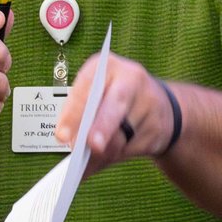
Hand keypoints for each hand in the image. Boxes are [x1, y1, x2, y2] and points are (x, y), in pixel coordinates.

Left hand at [55, 50, 176, 171]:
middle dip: (101, 127)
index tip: (62, 135)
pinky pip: (134, 147)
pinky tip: (116, 152)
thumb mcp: (96, 97)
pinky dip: (120, 155)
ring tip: (94, 154)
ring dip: (106, 150)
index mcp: (106, 66)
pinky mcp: (159, 125)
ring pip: (124, 134)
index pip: (88, 85)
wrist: (157, 104)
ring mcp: (149, 101)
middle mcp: (130, 78)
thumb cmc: (113, 99)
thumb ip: (81, 118)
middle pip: (116, 104)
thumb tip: (70, 149)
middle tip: (91, 146)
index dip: (74, 111)